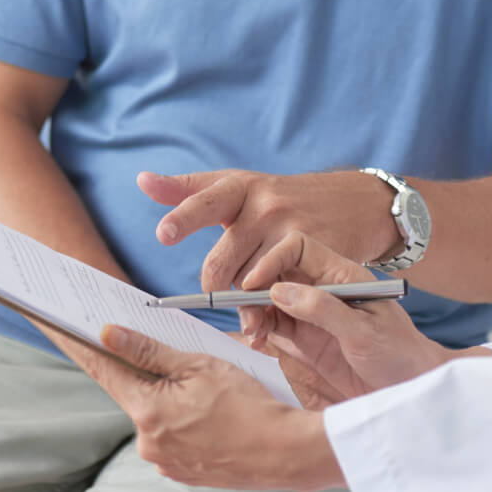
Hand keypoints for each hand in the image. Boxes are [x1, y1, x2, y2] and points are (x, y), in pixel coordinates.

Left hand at [87, 325, 344, 491]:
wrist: (286, 452)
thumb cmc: (250, 404)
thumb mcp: (199, 364)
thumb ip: (149, 350)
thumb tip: (108, 333)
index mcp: (148, 410)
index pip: (104, 370)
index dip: (85, 346)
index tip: (63, 328)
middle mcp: (148, 442)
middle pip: (134, 394)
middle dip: (147, 374)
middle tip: (174, 359)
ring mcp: (165, 461)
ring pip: (156, 416)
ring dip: (169, 400)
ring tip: (207, 393)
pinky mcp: (182, 472)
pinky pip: (172, 438)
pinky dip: (183, 422)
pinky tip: (210, 414)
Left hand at [139, 168, 397, 292]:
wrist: (350, 202)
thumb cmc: (278, 197)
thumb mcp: (237, 186)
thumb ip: (188, 190)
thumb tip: (141, 180)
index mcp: (240, 187)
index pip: (204, 201)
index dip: (183, 218)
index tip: (163, 234)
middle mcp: (264, 205)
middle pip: (222, 263)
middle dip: (216, 287)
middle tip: (216, 296)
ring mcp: (291, 229)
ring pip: (249, 283)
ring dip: (246, 297)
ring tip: (253, 296)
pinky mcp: (314, 255)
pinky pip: (280, 293)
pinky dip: (272, 307)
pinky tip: (273, 310)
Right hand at [237, 231, 468, 399]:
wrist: (412, 387)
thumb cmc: (399, 354)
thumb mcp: (364, 331)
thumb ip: (322, 309)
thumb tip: (279, 291)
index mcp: (341, 275)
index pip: (297, 248)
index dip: (271, 260)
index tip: (252, 285)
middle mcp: (322, 289)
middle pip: (276, 273)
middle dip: (255, 291)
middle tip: (248, 319)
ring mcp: (312, 314)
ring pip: (269, 300)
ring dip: (253, 313)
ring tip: (253, 334)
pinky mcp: (306, 339)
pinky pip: (273, 325)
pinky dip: (259, 331)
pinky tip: (256, 342)